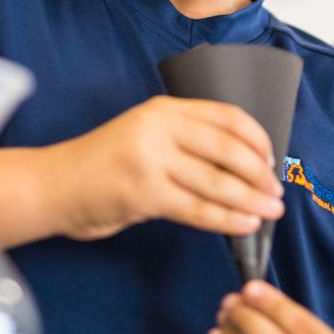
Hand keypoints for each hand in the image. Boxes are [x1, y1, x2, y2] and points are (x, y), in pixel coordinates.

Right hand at [53, 95, 284, 241]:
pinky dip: (227, 219)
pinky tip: (244, 225)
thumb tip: (242, 164)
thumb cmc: (105, 164)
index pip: (226, 116)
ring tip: (270, 212)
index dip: (257, 139)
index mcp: (164, 109)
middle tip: (277, 192)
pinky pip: (198, 208)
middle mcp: (159, 127)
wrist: (56, 184)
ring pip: (217, 182)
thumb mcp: (145, 134)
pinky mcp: (144, 193)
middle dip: (259, 174)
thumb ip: (185, 140)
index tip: (272, 160)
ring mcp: (151, 160)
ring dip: (250, 199)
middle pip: (228, 148)